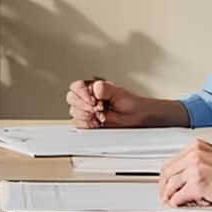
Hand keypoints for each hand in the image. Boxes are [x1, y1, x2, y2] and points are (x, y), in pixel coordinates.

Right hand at [64, 77, 187, 129]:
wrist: (139, 118)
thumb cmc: (133, 104)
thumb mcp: (119, 92)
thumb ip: (105, 88)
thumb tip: (95, 88)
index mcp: (94, 88)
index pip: (76, 87)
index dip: (82, 94)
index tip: (93, 100)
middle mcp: (89, 98)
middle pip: (72, 99)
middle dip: (84, 105)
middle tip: (97, 108)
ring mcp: (89, 111)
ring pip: (74, 112)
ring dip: (86, 116)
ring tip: (100, 116)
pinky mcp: (90, 123)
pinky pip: (79, 124)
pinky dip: (87, 124)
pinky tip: (97, 123)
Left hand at [158, 140, 211, 210]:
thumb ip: (202, 160)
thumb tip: (187, 172)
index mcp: (198, 146)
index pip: (173, 160)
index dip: (167, 175)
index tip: (167, 182)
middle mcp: (194, 155)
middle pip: (168, 172)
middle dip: (164, 185)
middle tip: (165, 195)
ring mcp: (195, 169)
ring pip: (171, 185)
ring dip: (169, 196)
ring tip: (170, 202)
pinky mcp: (197, 185)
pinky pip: (179, 196)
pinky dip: (177, 202)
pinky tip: (178, 205)